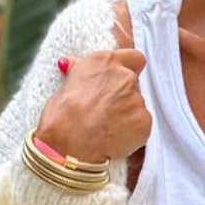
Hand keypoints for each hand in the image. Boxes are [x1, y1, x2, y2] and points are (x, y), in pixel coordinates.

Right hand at [36, 48, 151, 161]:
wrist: (68, 146)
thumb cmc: (61, 116)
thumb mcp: (64, 85)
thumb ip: (77, 71)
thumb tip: (70, 62)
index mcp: (105, 62)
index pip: (134, 58)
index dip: (130, 69)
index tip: (120, 80)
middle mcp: (125, 77)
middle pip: (135, 83)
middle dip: (125, 95)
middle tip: (108, 110)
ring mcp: (136, 99)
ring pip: (138, 106)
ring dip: (128, 115)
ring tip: (107, 127)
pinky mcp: (144, 121)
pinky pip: (142, 126)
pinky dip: (133, 133)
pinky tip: (115, 138)